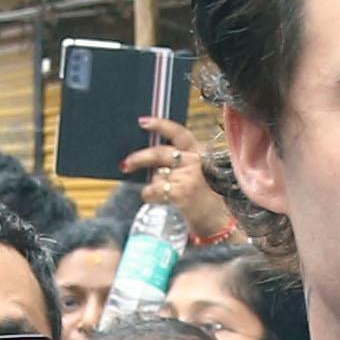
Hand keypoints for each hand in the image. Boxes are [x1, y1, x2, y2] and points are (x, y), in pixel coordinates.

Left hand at [120, 117, 232, 241]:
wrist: (213, 218)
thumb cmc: (198, 193)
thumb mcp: (192, 170)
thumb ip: (174, 159)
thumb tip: (143, 155)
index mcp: (197, 150)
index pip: (178, 132)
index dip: (160, 125)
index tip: (142, 121)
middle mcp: (194, 160)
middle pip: (160, 153)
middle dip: (139, 158)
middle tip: (125, 164)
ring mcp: (188, 176)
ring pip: (156, 175)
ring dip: (152, 185)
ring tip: (160, 194)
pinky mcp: (181, 192)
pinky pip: (154, 190)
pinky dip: (150, 196)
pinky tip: (158, 199)